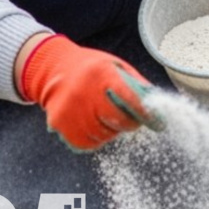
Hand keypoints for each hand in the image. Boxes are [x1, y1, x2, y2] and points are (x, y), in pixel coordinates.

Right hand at [20, 34, 160, 151]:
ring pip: (103, 135)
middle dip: (130, 124)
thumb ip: (135, 82)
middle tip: (133, 121)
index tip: (156, 120)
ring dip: (111, 131)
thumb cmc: (89, 67)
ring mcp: (70, 110)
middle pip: (117, 121)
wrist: (52, 69)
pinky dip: (95, 139)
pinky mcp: (60, 123)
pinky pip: (86, 143)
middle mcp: (84, 92)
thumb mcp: (113, 65)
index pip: (128, 97)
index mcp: (100, 74)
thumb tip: (156, 102)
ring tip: (107, 118)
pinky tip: (94, 126)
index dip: (144, 112)